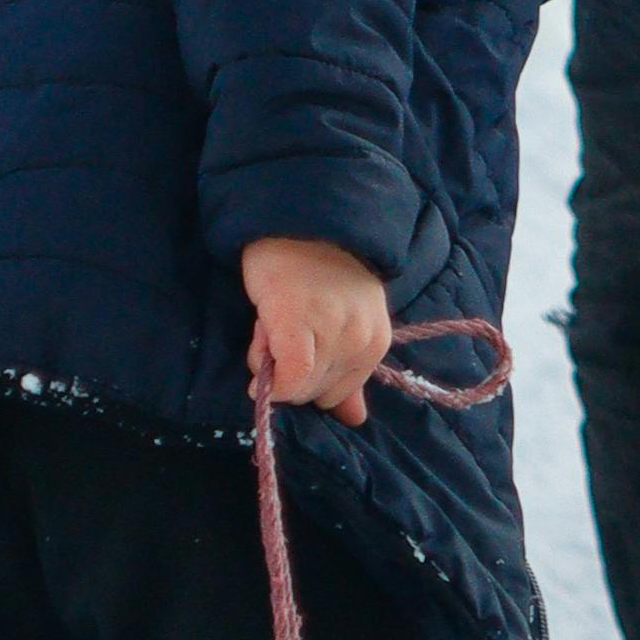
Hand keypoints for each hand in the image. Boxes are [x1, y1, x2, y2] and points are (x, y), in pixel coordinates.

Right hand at [244, 235, 393, 423]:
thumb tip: (356, 420)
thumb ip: (349, 374)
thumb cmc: (316, 272)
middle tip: (281, 332)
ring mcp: (333, 330)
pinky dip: (272, 377)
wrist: (296, 220)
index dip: (307, 378)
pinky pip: (289, 377)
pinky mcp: (298, 322)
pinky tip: (262, 349)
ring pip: (298, 388)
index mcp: (376, 340)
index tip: (296, 344)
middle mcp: (362, 338)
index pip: (337, 395)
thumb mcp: (343, 323)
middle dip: (292, 373)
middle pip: (316, 395)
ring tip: (272, 326)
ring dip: (274, 366)